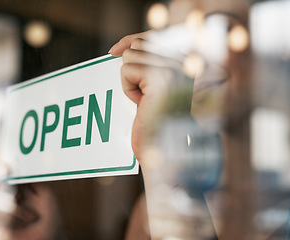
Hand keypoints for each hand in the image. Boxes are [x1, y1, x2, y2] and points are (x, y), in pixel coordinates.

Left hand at [109, 32, 182, 163]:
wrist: (162, 148)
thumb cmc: (154, 119)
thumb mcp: (148, 85)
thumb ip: (143, 62)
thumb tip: (121, 48)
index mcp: (184, 62)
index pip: (152, 37)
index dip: (130, 40)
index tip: (113, 51)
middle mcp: (184, 62)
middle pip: (139, 44)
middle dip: (131, 70)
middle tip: (143, 93)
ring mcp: (175, 68)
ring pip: (131, 56)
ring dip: (129, 81)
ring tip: (145, 99)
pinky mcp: (161, 78)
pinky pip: (127, 71)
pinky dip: (127, 89)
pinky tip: (142, 103)